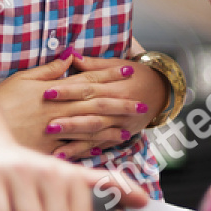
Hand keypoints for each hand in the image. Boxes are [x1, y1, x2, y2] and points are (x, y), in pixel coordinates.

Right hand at [0, 54, 146, 155]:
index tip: (128, 70)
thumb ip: (49, 70)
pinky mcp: (50, 148)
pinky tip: (110, 144)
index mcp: (53, 90)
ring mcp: (55, 130)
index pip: (87, 79)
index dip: (109, 75)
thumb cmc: (1, 101)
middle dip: (120, 102)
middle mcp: (58, 109)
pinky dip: (96, 144)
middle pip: (95, 104)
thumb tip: (69, 57)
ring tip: (132, 124)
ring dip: (113, 124)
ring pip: (90, 126)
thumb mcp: (22, 79)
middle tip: (141, 102)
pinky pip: (78, 146)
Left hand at [49, 54, 166, 158]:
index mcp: (115, 87)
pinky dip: (86, 151)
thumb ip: (93, 64)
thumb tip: (71, 54)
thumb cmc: (136, 74)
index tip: (48, 92)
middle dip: (70, 120)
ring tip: (55, 147)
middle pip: (91, 114)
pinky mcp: (121, 136)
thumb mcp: (117, 64)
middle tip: (48, 125)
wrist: (162, 90)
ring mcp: (121, 125)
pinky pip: (102, 145)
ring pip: (96, 133)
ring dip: (76, 141)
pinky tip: (69, 156)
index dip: (68, 91)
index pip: (88, 88)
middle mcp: (118, 108)